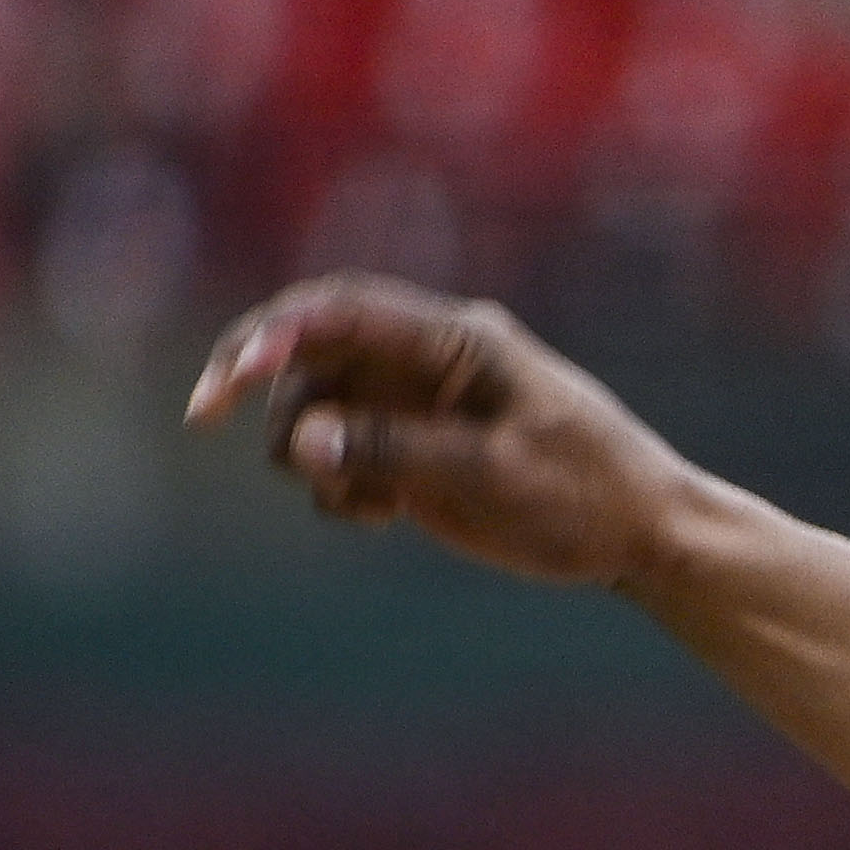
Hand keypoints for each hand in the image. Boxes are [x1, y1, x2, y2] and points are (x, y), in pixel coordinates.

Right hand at [183, 276, 694, 587]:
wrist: (645, 537)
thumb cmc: (589, 495)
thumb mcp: (496, 475)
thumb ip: (396, 452)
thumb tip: (303, 437)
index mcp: (455, 341)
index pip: (344, 312)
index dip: (276, 331)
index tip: (233, 373)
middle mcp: (424, 363)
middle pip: (308, 351)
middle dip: (257, 380)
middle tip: (204, 415)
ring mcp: (413, 408)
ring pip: (313, 411)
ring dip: (310, 455)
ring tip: (367, 506)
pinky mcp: (411, 455)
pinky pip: (338, 459)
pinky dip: (336, 489)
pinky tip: (379, 519)